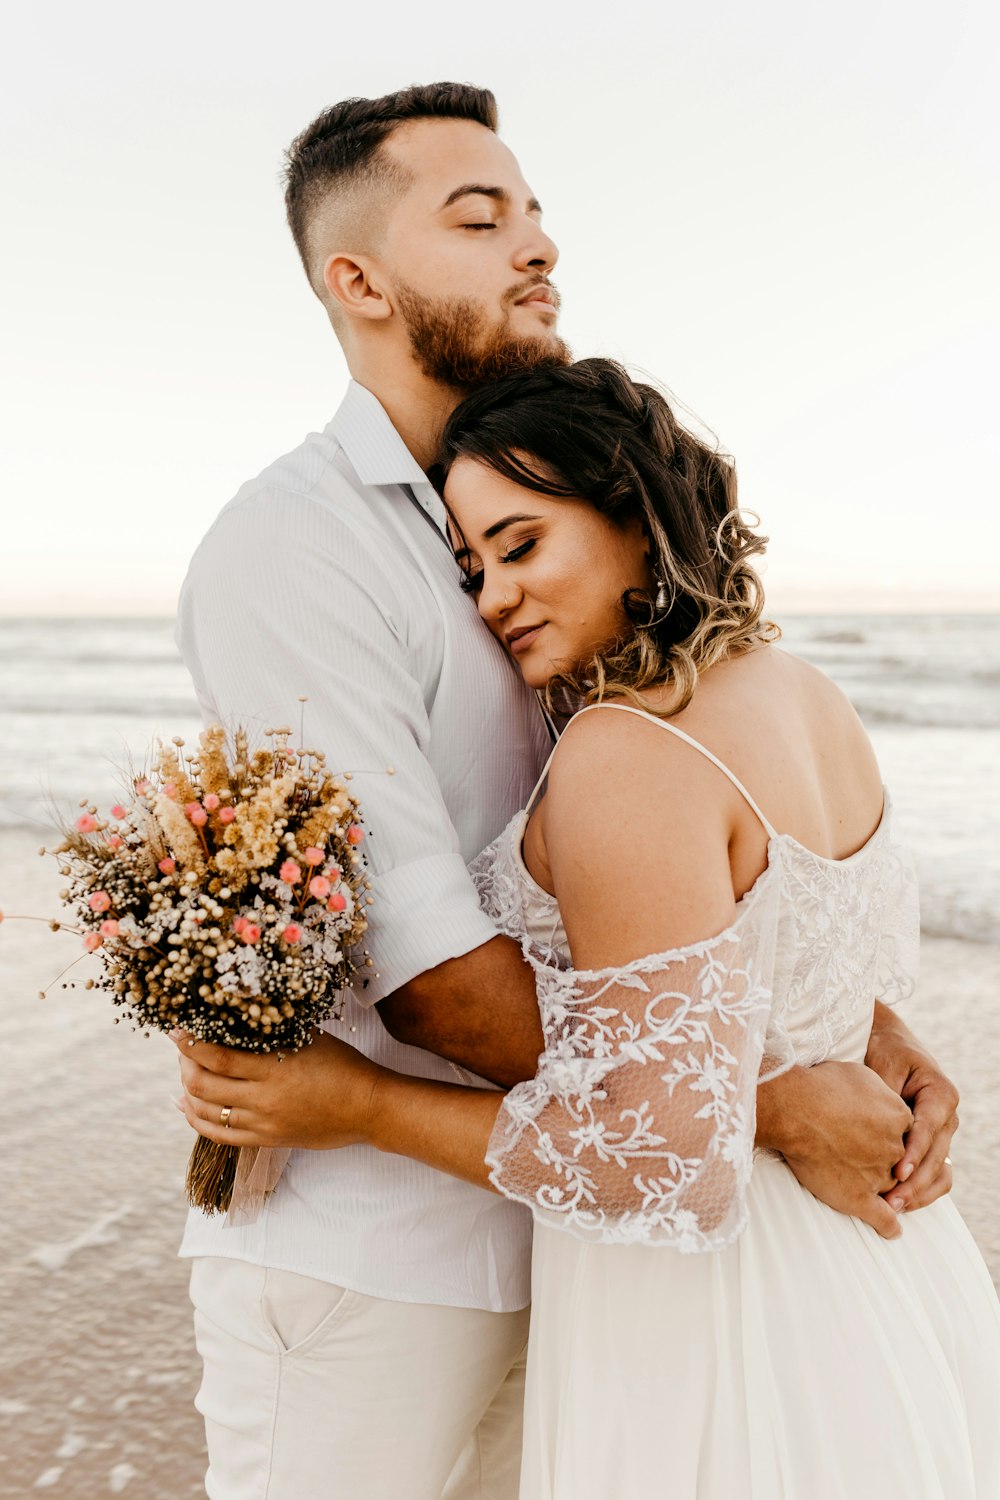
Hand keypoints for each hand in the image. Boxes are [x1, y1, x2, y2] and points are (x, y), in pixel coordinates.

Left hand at [172, 1029, 381, 1150]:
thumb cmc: (342, 1065)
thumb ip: (273, 1030)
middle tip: (182, 1047)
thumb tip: (238, 1014)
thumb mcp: (308, 1038)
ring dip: (187, 1089)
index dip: (191, 1043)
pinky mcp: (266, 1140)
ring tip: (185, 1072)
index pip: (217, 1057)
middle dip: (184, 1064)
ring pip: (206, 1111)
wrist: (367, 1107)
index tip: (176, 1029)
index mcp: (274, 1069)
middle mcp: (264, 1100)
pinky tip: (186, 1105)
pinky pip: (219, 1135)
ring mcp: (263, 1124)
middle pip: (203, 1085)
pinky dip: (196, 1119)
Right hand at [758, 1060, 913, 1238]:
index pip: (905, 1131)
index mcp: (900, 1118)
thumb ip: (880, 1089)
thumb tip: (884, 1095)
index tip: (872, 1132)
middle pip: (899, 1160)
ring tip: (866, 1185)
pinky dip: (889, 1226)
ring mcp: (879, 1175)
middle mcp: (895, 1148)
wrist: (795, 1109)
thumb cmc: (822, 1086)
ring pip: (890, 1186)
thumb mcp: (860, 1074)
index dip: (887, 1133)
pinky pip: (883, 1218)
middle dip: (885, 1159)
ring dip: (884, 1188)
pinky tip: (892, 1231)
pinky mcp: (860, 1198)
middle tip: (862, 1154)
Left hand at [864, 1002, 958, 1213]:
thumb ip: (886, 1096)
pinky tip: (899, 1201)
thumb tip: (882, 1127)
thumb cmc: (885, 1051)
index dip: (913, 1153)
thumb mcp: (884, 1065)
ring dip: (919, 1192)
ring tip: (893, 1207)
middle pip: (936, 1157)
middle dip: (914, 1182)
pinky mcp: (931, 1144)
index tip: (897, 1173)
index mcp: (941, 1095)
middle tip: (890, 1201)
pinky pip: (934, 1173)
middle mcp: (947, 1117)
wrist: (888, 1043)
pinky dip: (920, 1189)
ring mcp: (942, 1133)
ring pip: (940, 1171)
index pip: (929, 1130)